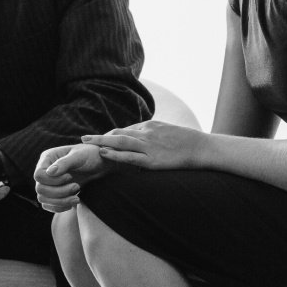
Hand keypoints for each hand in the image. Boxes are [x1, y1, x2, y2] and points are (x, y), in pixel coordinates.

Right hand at [34, 142, 112, 211]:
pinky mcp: (54, 193)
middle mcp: (45, 171)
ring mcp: (48, 183)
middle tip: (77, 187)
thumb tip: (49, 172)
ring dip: (60, 201)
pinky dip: (59, 207)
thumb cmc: (90, 154)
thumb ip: (64, 163)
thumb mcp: (79, 155)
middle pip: (40, 189)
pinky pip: (48, 205)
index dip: (53, 180)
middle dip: (59, 192)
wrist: (100, 163)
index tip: (70, 177)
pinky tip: (73, 203)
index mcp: (47, 158)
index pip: (38, 175)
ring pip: (43, 199)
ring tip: (77, 198)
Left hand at [82, 120, 207, 170]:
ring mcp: (149, 146)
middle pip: (118, 133)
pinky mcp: (152, 160)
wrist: (201, 147)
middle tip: (84, 139)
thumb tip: (142, 139)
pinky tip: (104, 153)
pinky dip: (115, 154)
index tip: (99, 139)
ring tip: (88, 144)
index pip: (125, 130)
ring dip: (102, 142)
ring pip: (120, 142)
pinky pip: (130, 156)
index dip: (110, 135)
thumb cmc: (186, 141)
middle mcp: (146, 133)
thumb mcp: (167, 131)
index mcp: (150, 126)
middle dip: (100, 136)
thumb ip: (153, 134)